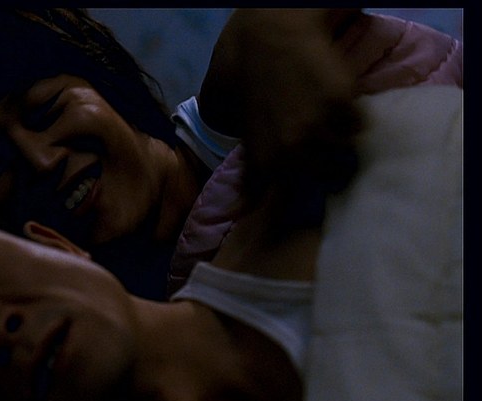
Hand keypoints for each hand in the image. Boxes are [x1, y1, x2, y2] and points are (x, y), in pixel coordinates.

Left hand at [200, 9, 361, 215]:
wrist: (269, 28)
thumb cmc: (237, 65)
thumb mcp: (219, 108)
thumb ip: (233, 142)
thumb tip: (239, 168)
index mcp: (260, 156)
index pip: (271, 195)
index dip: (274, 194)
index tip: (276, 192)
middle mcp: (291, 151)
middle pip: (318, 179)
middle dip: (316, 170)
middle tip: (315, 156)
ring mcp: (320, 129)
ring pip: (342, 156)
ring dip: (337, 148)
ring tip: (329, 134)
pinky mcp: (344, 105)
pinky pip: (357, 127)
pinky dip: (351, 121)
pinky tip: (339, 110)